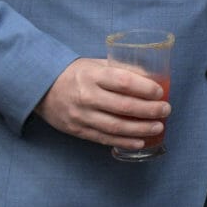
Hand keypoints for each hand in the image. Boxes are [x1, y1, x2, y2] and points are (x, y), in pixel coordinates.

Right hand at [35, 58, 169, 149]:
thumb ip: (121, 70)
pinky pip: (104, 139)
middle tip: (166, 110)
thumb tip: (151, 77)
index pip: (124, 82)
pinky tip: (140, 141)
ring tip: (158, 127)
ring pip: (116, 126)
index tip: (160, 92)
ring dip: (141, 129)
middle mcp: (87, 96)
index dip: (145, 88)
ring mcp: (81, 115)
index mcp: (93, 75)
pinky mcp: (77, 130)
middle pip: (123, 107)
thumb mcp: (96, 64)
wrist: (41, 87)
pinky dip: (124, 142)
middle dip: (149, 111)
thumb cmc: (76, 74)